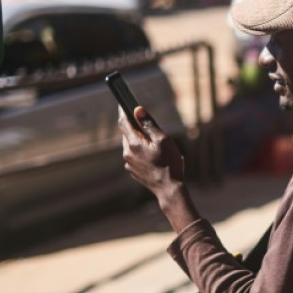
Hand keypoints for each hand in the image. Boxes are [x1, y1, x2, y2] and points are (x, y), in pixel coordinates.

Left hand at [119, 106, 198, 231]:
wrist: (169, 189)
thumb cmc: (169, 164)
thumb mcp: (163, 140)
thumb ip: (149, 124)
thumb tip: (137, 110)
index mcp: (134, 143)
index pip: (124, 122)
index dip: (123, 111)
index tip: (122, 102)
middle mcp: (127, 153)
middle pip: (128, 134)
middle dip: (135, 127)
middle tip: (147, 124)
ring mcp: (129, 164)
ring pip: (131, 146)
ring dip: (140, 141)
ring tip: (156, 145)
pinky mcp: (133, 171)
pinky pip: (135, 156)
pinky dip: (142, 152)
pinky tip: (155, 157)